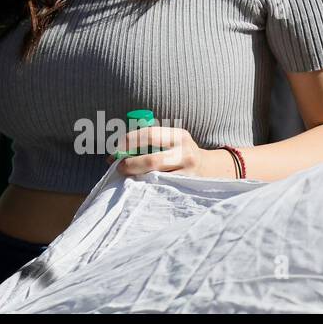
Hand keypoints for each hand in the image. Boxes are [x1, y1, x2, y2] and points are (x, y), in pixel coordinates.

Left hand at [114, 126, 231, 177]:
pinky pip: (162, 188)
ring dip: (137, 177)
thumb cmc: (179, 152)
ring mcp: (188, 173)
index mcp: (179, 135)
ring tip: (128, 176)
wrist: (208, 169)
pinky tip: (142, 185)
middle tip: (118, 167)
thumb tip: (115, 154)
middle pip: (152, 160)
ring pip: (156, 177)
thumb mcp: (170, 140)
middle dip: (130, 164)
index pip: (149, 134)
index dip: (129, 141)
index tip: (117, 149)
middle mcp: (186, 153)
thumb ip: (147, 142)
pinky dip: (148, 186)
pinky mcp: (187, 188)